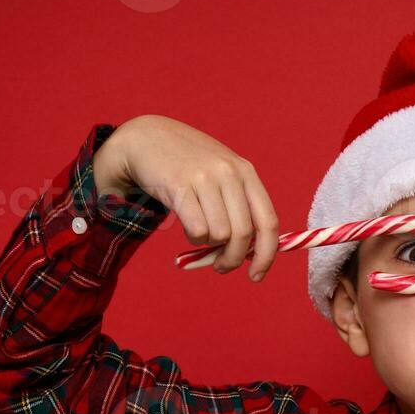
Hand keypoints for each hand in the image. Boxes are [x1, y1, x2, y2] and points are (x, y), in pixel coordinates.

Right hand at [93, 114, 279, 279]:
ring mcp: (205, 177)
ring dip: (208, 245)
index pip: (268, 222)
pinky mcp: (179, 185)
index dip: (266, 255)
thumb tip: (251, 255)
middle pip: (243, 235)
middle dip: (232, 259)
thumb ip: (239, 208)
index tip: (256, 276)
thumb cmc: (186, 165)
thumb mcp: (221, 176)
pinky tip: (187, 227)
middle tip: (220, 266)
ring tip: (198, 232)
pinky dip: (193, 237)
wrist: (146, 138)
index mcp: (246, 172)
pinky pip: (197, 230)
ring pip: (219, 235)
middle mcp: (229, 173)